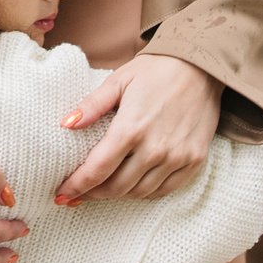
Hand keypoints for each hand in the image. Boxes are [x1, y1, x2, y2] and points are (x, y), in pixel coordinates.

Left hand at [54, 54, 221, 203]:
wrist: (201, 66)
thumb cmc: (156, 70)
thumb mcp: (118, 80)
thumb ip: (91, 105)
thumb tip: (66, 125)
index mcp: (131, 128)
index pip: (97, 170)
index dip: (76, 186)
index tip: (61, 195)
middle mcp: (155, 149)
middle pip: (116, 187)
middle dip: (92, 194)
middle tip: (77, 194)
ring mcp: (177, 157)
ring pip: (139, 192)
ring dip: (116, 195)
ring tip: (100, 190)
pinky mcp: (194, 160)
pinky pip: (164, 190)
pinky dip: (144, 193)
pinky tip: (131, 187)